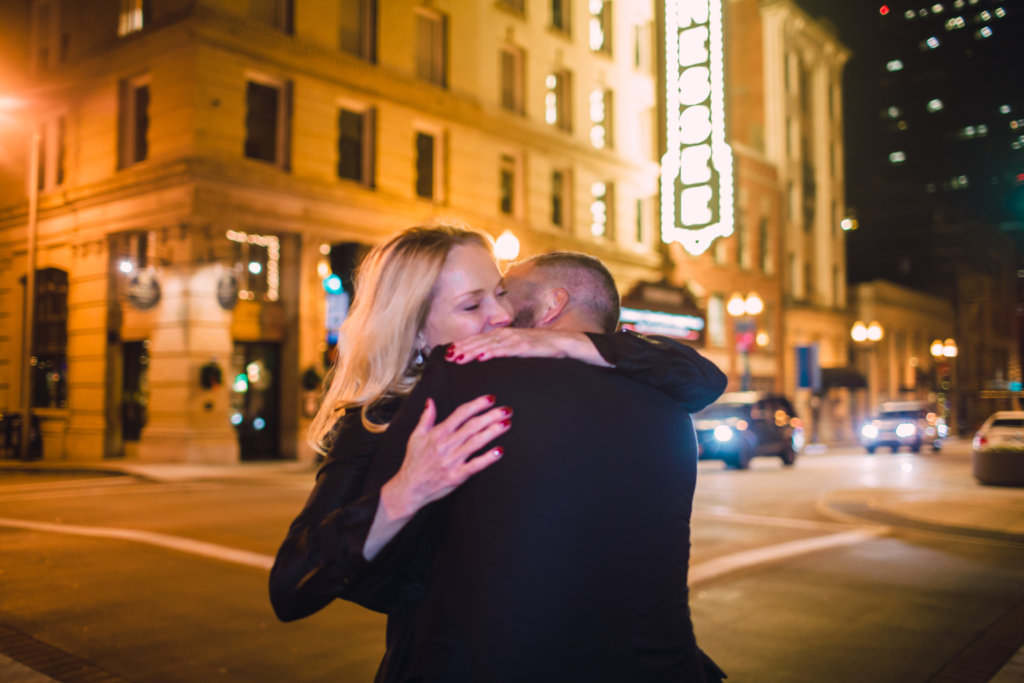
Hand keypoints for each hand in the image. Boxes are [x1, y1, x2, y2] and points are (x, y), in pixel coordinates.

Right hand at [381, 394, 510, 521]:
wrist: (409, 489)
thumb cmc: (413, 463)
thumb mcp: (415, 436)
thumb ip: (426, 418)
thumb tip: (430, 402)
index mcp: (437, 434)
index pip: (460, 414)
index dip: (477, 405)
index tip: (490, 399)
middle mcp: (446, 445)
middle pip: (472, 426)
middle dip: (491, 416)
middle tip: (506, 410)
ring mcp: (452, 461)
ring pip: (476, 442)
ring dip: (493, 432)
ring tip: (506, 424)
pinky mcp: (456, 476)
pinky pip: (475, 465)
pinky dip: (488, 458)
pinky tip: (499, 451)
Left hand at [445, 328, 610, 366]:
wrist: (571, 344)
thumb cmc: (547, 351)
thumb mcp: (523, 353)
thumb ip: (508, 356)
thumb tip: (492, 364)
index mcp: (506, 337)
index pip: (480, 341)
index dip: (463, 347)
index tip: (447, 355)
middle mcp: (509, 335)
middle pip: (480, 341)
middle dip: (462, 349)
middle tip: (444, 357)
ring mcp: (518, 339)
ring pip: (489, 343)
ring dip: (472, 349)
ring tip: (457, 357)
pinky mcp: (528, 345)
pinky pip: (507, 348)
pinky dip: (492, 350)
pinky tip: (481, 355)